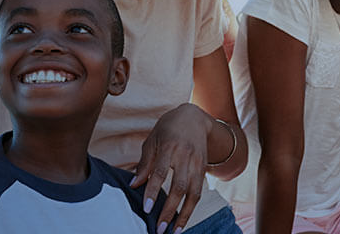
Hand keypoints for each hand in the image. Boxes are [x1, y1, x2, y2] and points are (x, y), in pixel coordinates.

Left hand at [132, 104, 211, 233]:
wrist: (195, 117)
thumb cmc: (168, 128)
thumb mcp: (152, 140)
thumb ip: (144, 163)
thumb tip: (134, 185)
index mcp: (169, 146)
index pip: (160, 172)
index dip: (154, 191)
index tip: (147, 208)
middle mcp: (185, 156)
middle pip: (179, 187)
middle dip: (170, 210)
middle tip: (160, 228)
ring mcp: (197, 163)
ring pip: (193, 193)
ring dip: (184, 215)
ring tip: (174, 231)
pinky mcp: (204, 169)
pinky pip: (199, 192)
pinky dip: (191, 208)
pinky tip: (182, 220)